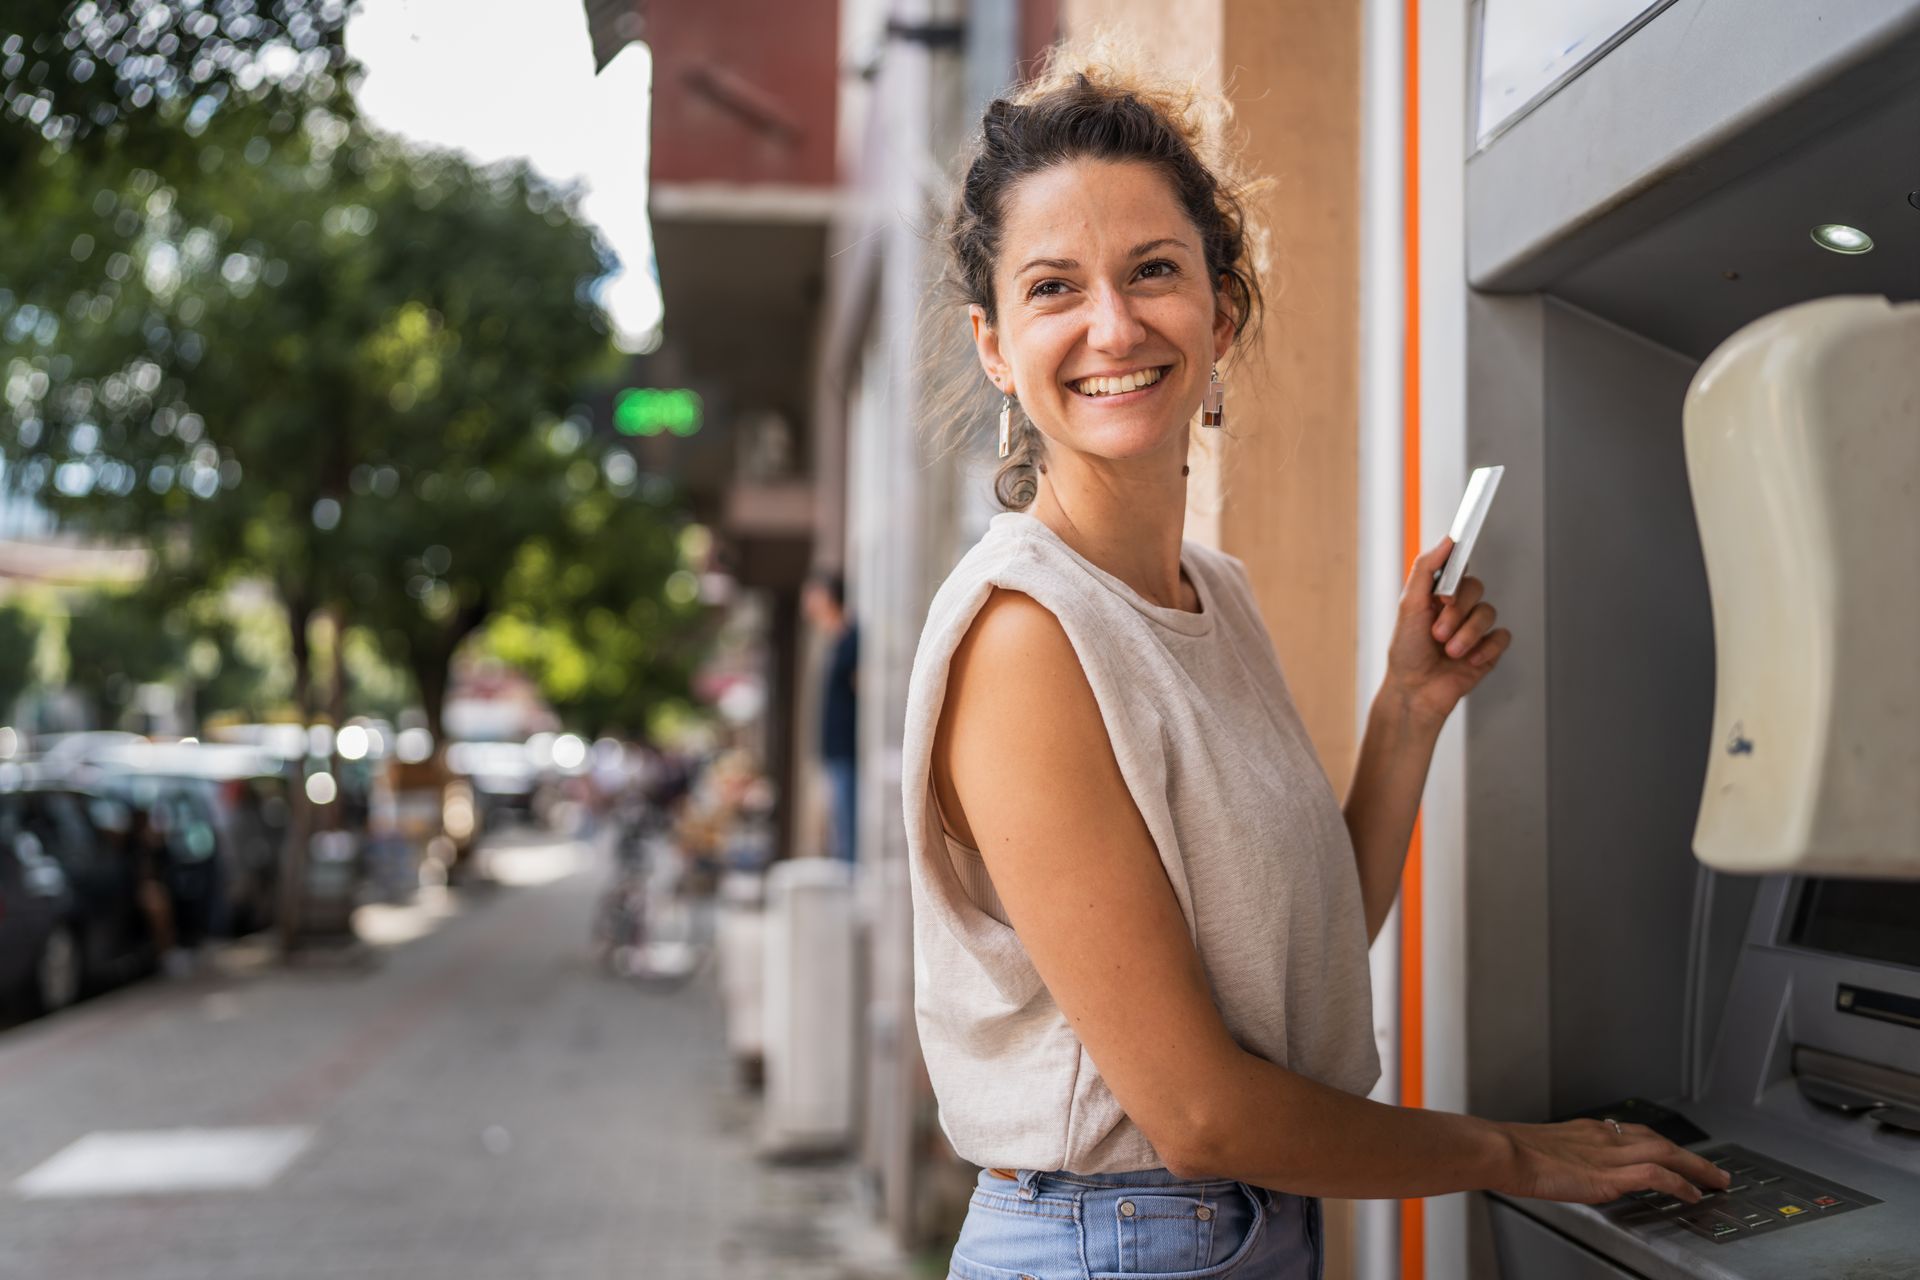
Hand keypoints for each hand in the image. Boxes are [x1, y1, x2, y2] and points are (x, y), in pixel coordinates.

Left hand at [1383, 537, 1512, 725]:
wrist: (1415, 692)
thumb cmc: (1406, 654)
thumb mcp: (1409, 606)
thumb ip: (1425, 569)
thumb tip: (1445, 542)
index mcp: (1436, 595)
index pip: (1457, 570)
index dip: (1456, 576)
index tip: (1448, 587)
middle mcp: (1456, 609)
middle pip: (1475, 588)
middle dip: (1456, 612)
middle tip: (1438, 632)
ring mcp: (1473, 629)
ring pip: (1488, 613)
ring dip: (1467, 634)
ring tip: (1449, 651)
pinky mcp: (1487, 649)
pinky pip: (1501, 637)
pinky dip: (1485, 648)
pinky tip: (1468, 659)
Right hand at [1497, 1117, 1731, 1205]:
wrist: (1504, 1150)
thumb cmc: (1511, 1151)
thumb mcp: (1540, 1147)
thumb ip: (1560, 1157)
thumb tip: (1557, 1169)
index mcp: (1587, 1130)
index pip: (1634, 1133)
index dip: (1659, 1145)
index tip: (1673, 1154)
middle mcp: (1604, 1137)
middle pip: (1658, 1140)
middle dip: (1690, 1155)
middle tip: (1713, 1169)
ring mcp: (1609, 1155)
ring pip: (1666, 1153)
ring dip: (1697, 1167)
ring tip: (1716, 1181)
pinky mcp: (1610, 1176)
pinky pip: (1656, 1176)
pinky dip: (1679, 1184)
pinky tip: (1691, 1195)